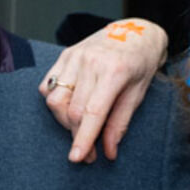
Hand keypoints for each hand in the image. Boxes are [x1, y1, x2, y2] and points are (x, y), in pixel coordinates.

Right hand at [39, 18, 168, 161]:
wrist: (137, 32)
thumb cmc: (141, 64)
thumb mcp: (139, 95)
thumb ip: (120, 124)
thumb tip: (108, 152)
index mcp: (114, 71)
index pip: (92, 112)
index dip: (83, 138)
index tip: (77, 158)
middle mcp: (91, 61)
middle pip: (72, 110)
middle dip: (77, 135)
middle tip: (89, 152)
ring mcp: (75, 56)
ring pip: (55, 100)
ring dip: (64, 120)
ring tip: (80, 126)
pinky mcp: (65, 55)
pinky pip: (48, 86)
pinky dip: (56, 102)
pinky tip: (71, 105)